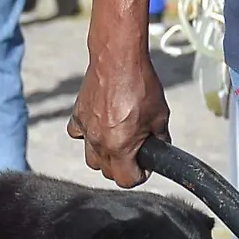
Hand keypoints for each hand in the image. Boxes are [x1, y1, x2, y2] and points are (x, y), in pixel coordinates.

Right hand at [68, 46, 170, 187]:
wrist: (118, 58)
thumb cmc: (140, 84)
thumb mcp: (161, 114)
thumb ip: (160, 137)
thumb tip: (160, 147)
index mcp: (121, 146)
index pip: (126, 180)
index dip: (139, 175)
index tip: (144, 166)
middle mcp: (99, 142)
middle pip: (107, 172)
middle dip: (123, 167)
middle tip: (134, 152)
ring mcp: (86, 131)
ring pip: (91, 159)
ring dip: (104, 156)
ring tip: (116, 141)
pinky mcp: (77, 116)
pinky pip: (78, 136)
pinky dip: (87, 135)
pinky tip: (99, 125)